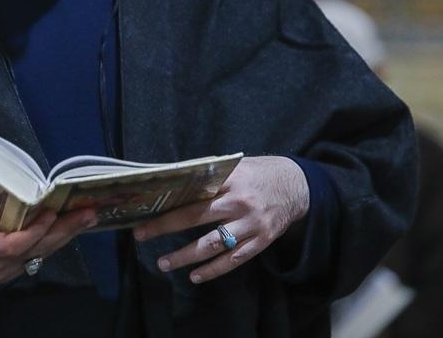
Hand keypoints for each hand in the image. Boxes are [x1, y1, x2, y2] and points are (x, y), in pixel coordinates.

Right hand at [0, 150, 96, 283]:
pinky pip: (37, 256)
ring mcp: (2, 270)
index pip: (9, 247)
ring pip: (40, 255)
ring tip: (89, 215)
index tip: (49, 215)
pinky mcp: (8, 269)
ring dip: (65, 235)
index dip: (32, 233)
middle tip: (88, 212)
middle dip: (63, 231)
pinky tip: (73, 225)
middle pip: (35, 251)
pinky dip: (56, 240)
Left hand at [132, 156, 308, 283]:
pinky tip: (195, 276)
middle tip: (142, 235)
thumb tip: (176, 183)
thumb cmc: (261, 173)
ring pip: (213, 244)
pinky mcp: (262, 241)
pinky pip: (234, 260)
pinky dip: (213, 270)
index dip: (168, 202)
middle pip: (196, 217)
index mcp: (231, 180)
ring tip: (164, 263)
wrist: (300, 185)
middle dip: (166, 227)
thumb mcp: (237, 166)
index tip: (146, 210)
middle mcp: (240, 203)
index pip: (193, 192)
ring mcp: (252, 224)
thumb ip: (211, 176)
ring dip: (185, 255)